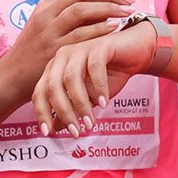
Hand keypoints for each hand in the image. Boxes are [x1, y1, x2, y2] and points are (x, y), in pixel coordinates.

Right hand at [0, 0, 133, 103]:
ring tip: (126, 13)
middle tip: (129, 2)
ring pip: (81, 11)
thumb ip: (65, 16)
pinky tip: (114, 28)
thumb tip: (100, 8)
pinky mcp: (54, 50)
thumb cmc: (33, 53)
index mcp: (44, 7)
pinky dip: (99, 28)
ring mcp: (49, 33)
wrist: (11, 78)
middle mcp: (46, 16)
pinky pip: (81, 35)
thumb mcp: (44, 27)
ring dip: (108, 9)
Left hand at [31, 21, 157, 134]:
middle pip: (52, 86)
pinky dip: (99, 88)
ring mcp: (79, 49)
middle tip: (75, 131)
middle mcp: (63, 57)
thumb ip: (72, 109)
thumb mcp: (89, 97)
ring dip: (81, 104)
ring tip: (90, 122)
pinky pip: (94, 68)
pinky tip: (104, 103)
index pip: (40, 91)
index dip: (42, 113)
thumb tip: (55, 128)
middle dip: (63, 112)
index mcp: (55, 68)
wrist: (138, 52)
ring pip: (71, 79)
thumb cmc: (113, 73)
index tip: (49, 132)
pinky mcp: (99, 45)